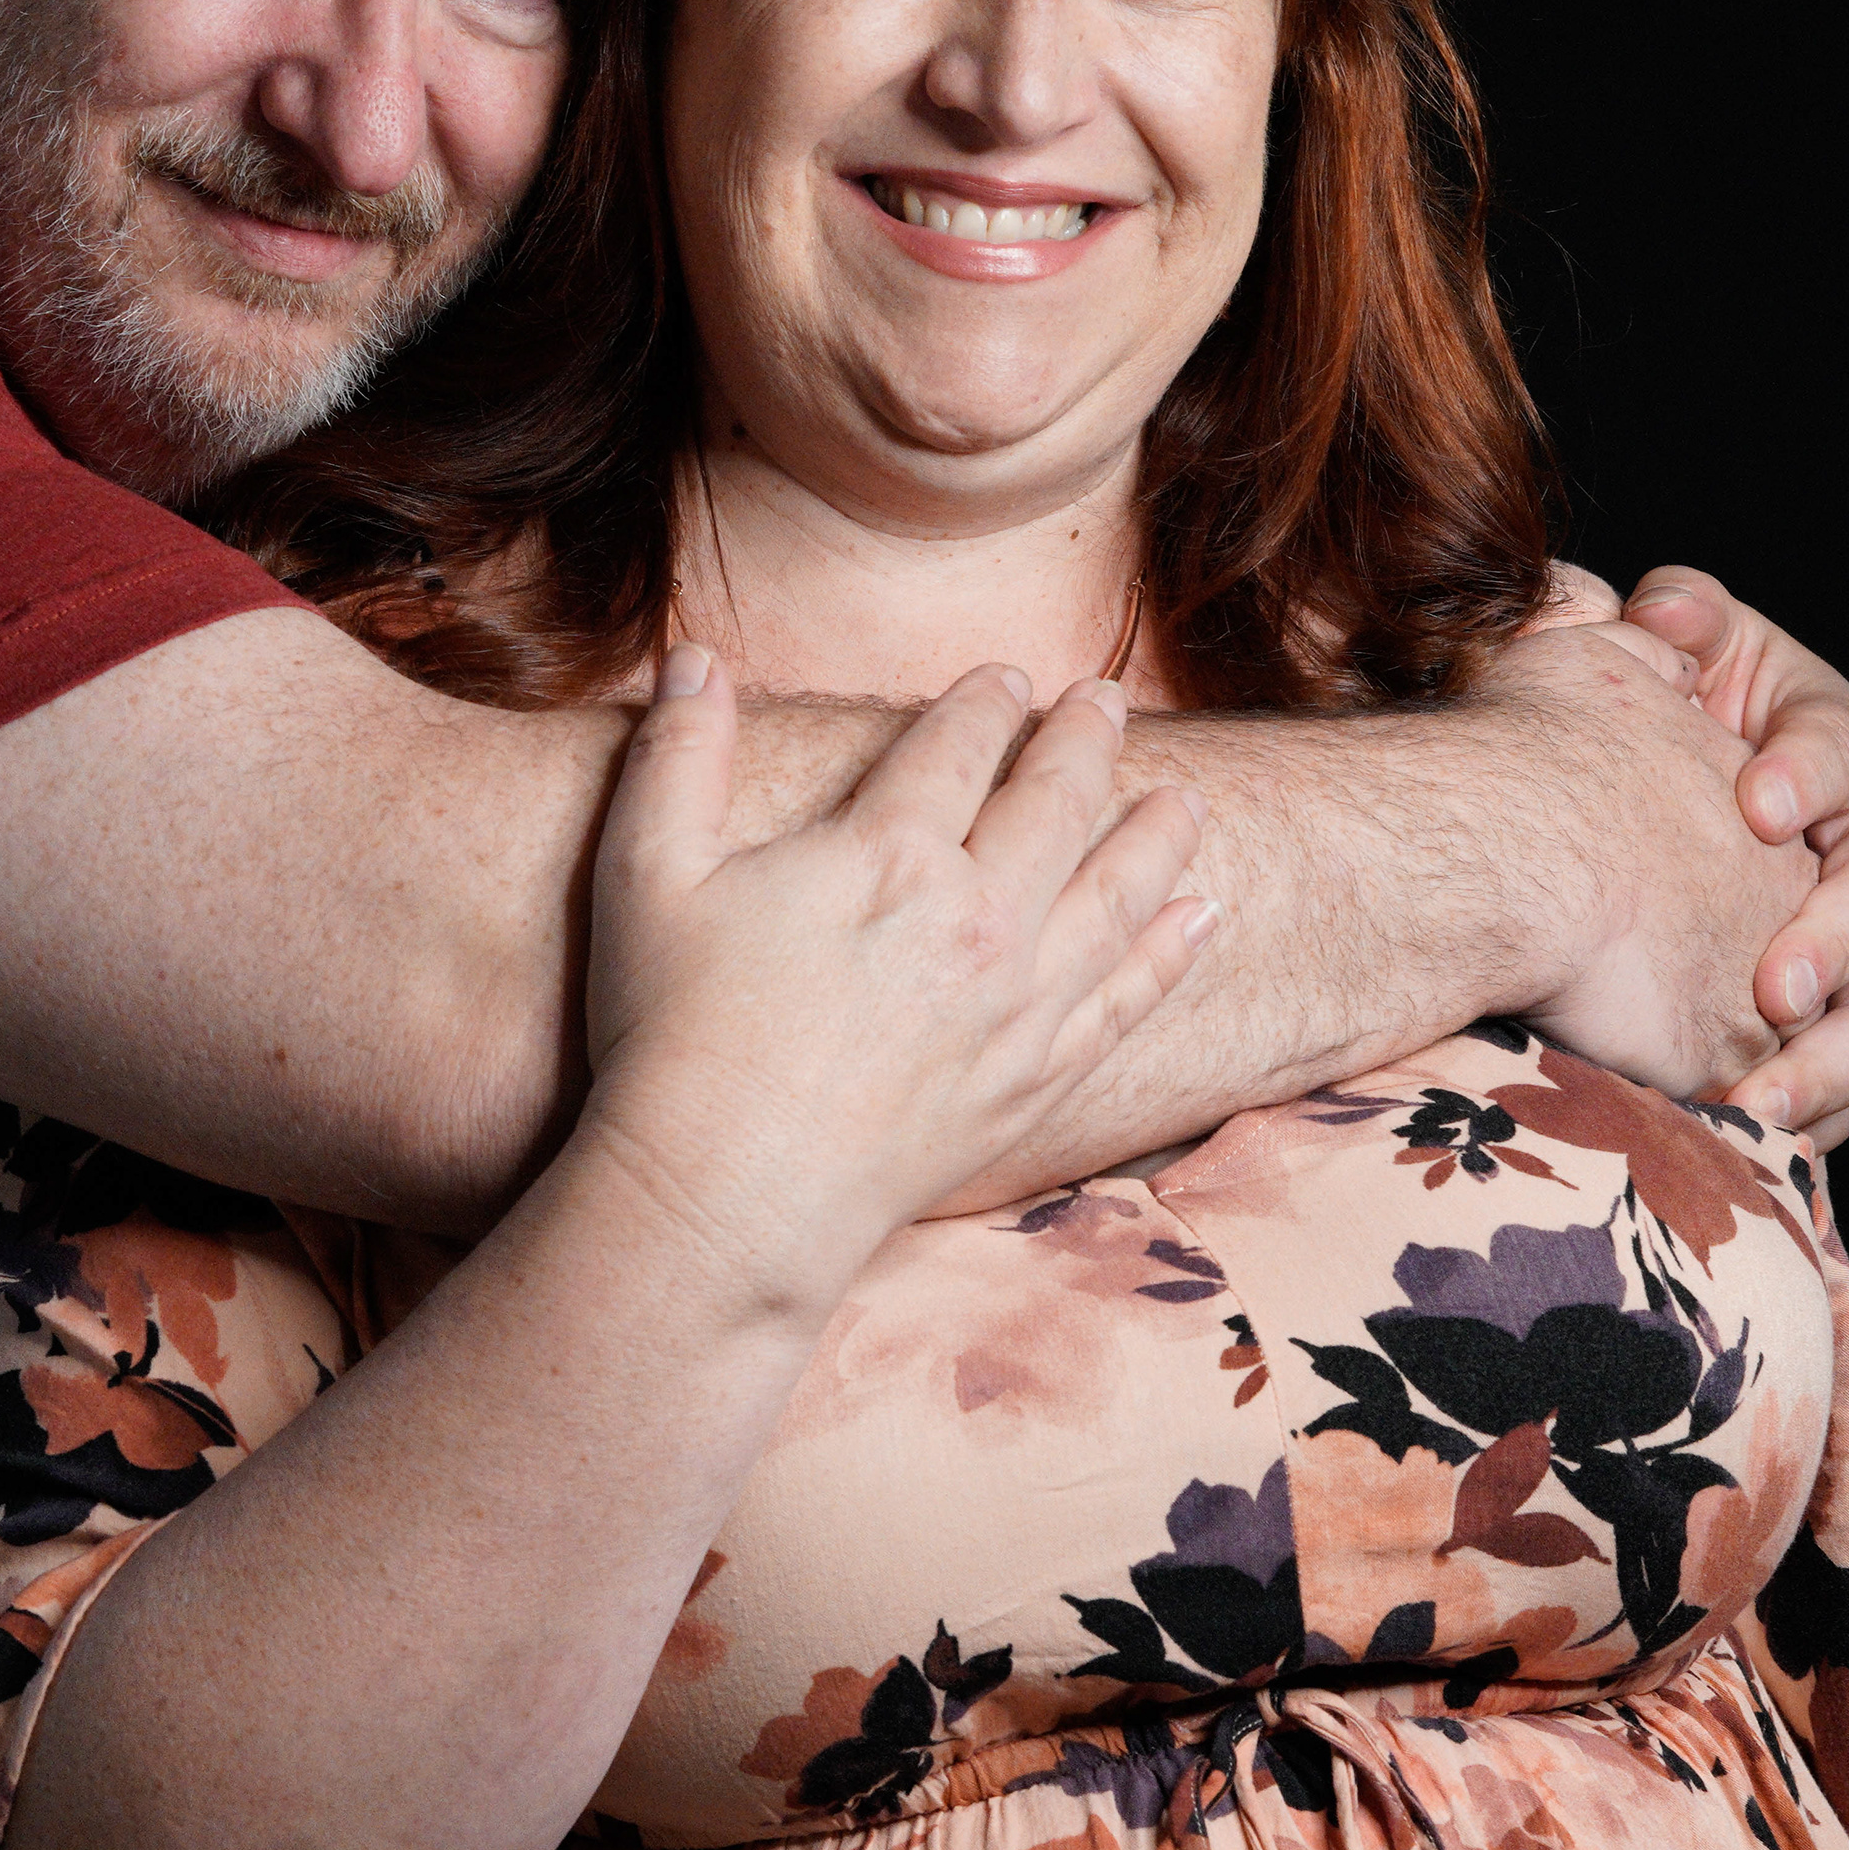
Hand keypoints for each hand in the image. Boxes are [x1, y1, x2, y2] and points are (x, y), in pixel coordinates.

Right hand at [581, 651, 1213, 1269]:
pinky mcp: (1034, 1081)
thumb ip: (677, 754)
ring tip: (1182, 797)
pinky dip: (1170, 953)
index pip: (958, 746)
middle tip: (1105, 699)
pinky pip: (1127, 1000)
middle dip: (1084, 740)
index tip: (1005, 677)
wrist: (728, 1196)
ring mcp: (1017, 1004)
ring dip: (1154, 834)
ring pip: (1116, 892)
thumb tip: (690, 653)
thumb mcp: (648, 873)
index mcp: (888, 852)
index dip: (985, 702)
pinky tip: (1200, 917)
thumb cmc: (673, 1033)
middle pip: (1054, 802)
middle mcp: (975, 916)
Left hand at [1487, 623, 1819, 1100]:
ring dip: (1838, 1059)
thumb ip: (1679, 617)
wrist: (1688, 809)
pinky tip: (1766, 1146)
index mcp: (1842, 748)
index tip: (1756, 805)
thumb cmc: (1687, 720)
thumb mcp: (1687, 650)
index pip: (1843, 750)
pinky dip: (1825, 1110)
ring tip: (1764, 1103)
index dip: (1809, 773)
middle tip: (1774, 991)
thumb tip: (1661, 614)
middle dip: (1838, 942)